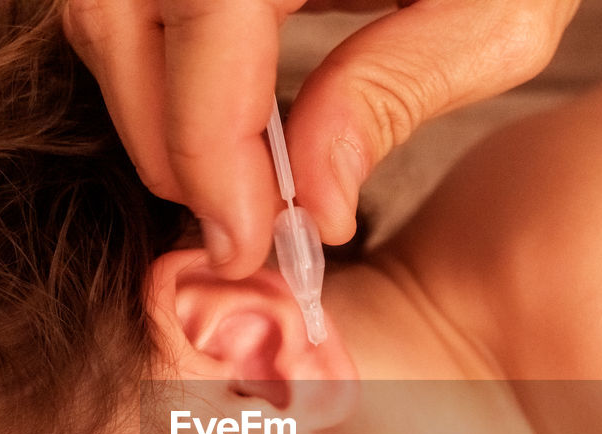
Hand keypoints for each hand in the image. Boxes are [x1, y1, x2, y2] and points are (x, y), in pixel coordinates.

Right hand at [63, 0, 577, 277]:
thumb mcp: (496, 8)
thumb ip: (394, 94)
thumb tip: (312, 209)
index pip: (206, 16)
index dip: (209, 147)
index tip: (246, 243)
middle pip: (119, 16)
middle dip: (171, 145)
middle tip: (242, 228)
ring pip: (106, 10)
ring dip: (159, 112)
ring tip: (243, 182)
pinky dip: (165, 67)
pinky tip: (234, 117)